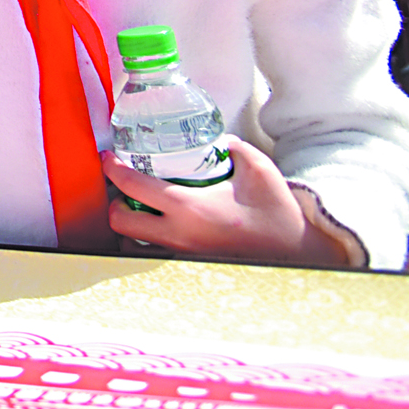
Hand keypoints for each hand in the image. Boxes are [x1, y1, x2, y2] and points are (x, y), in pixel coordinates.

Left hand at [103, 138, 350, 265]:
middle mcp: (179, 235)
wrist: (298, 253)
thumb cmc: (278, 212)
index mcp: (190, 208)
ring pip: (132, 244)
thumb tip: (216, 140)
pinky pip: (153, 256)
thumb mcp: (258, 168)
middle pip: (120, 221)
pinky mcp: (190, 267)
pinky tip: (160, 226)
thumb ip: (232, 147)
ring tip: (140, 207)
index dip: (113, 168)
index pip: (132, 186)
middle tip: (124, 186)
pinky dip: (147, 241)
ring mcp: (183, 256)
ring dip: (129, 225)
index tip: (109, 157)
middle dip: (114, 202)